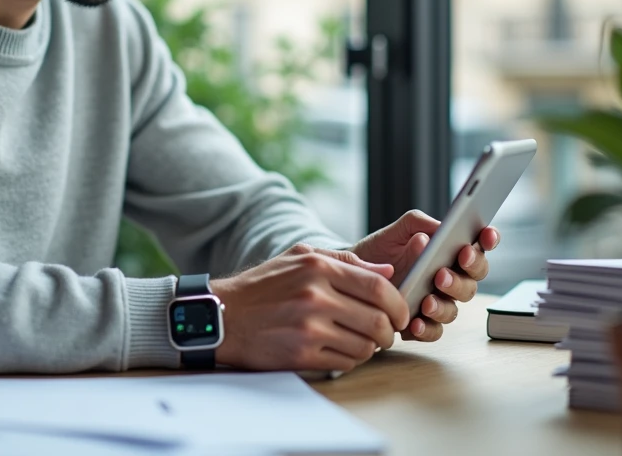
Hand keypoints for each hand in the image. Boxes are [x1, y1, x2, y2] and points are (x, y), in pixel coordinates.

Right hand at [212, 244, 410, 374]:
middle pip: (378, 320)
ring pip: (365, 345)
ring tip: (358, 340)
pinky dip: (350, 359)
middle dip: (390, 330)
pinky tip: (339, 350)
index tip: (399, 313)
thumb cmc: (262, 287)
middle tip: (386, 332)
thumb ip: (345, 262)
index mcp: (318, 269)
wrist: (222, 316)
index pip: (378, 287)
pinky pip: (346, 362)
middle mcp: (315, 297)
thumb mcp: (299, 259)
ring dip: (370, 347)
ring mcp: (309, 328)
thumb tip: (387, 272)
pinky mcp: (301, 355)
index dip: (398, 303)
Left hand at [351, 210, 499, 342]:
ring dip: (443, 306)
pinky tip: (414, 322)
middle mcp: (450, 278)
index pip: (478, 245)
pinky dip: (426, 328)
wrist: (354, 274)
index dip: (488, 240)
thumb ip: (418, 224)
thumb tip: (435, 233)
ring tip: (426, 301)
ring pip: (454, 308)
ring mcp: (438, 301)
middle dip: (461, 277)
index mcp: (450, 252)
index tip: (485, 235)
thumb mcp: (396, 231)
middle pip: (473, 281)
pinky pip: (433, 331)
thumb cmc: (381, 250)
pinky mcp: (422, 323)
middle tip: (442, 273)